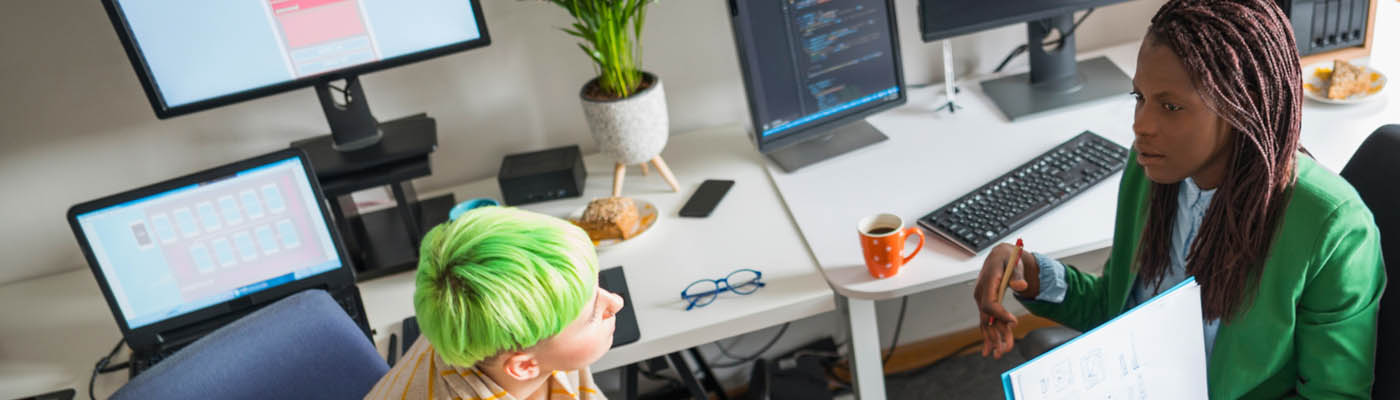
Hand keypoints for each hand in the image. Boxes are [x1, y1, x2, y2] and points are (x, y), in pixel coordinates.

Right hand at [972, 242, 1038, 357]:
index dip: (1000, 315)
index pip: (989, 303)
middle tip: (1003, 349)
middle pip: (986, 318)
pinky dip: (990, 335)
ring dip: (993, 339)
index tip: (1013, 323)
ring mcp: (983, 300)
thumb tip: (1020, 286)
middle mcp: (982, 293)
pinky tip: (991, 349)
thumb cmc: (1008, 257)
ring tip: (1000, 353)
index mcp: (987, 282)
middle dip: (995, 335)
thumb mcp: (1015, 261)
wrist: (1002, 256)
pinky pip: (987, 322)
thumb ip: (1017, 274)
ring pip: (986, 323)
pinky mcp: (987, 304)